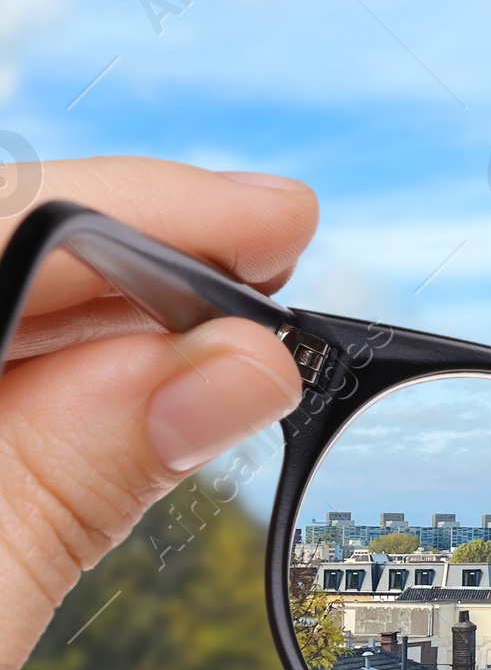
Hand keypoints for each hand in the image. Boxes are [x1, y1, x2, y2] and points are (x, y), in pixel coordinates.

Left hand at [0, 157, 315, 669]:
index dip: (152, 203)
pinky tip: (128, 399)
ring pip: (5, 316)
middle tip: (282, 266)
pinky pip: (0, 388)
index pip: (13, 209)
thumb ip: (89, 465)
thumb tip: (243, 366)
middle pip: (11, 247)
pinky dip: (60, 389)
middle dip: (146, 256)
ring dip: (112, 324)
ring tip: (231, 341)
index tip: (277, 219)